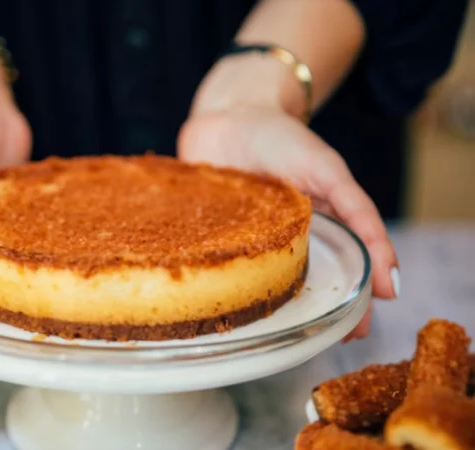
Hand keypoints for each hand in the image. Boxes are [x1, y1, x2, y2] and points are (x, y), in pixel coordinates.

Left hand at [178, 59, 398, 341]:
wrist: (226, 114)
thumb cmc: (280, 137)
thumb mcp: (325, 170)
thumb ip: (354, 208)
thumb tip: (385, 262)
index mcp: (317, 222)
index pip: (343, 265)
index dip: (353, 298)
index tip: (357, 328)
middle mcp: (285, 235)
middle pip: (306, 279)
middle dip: (318, 309)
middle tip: (328, 336)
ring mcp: (249, 238)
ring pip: (264, 281)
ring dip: (274, 306)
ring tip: (282, 332)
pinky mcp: (213, 236)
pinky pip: (219, 264)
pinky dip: (224, 284)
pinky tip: (224, 305)